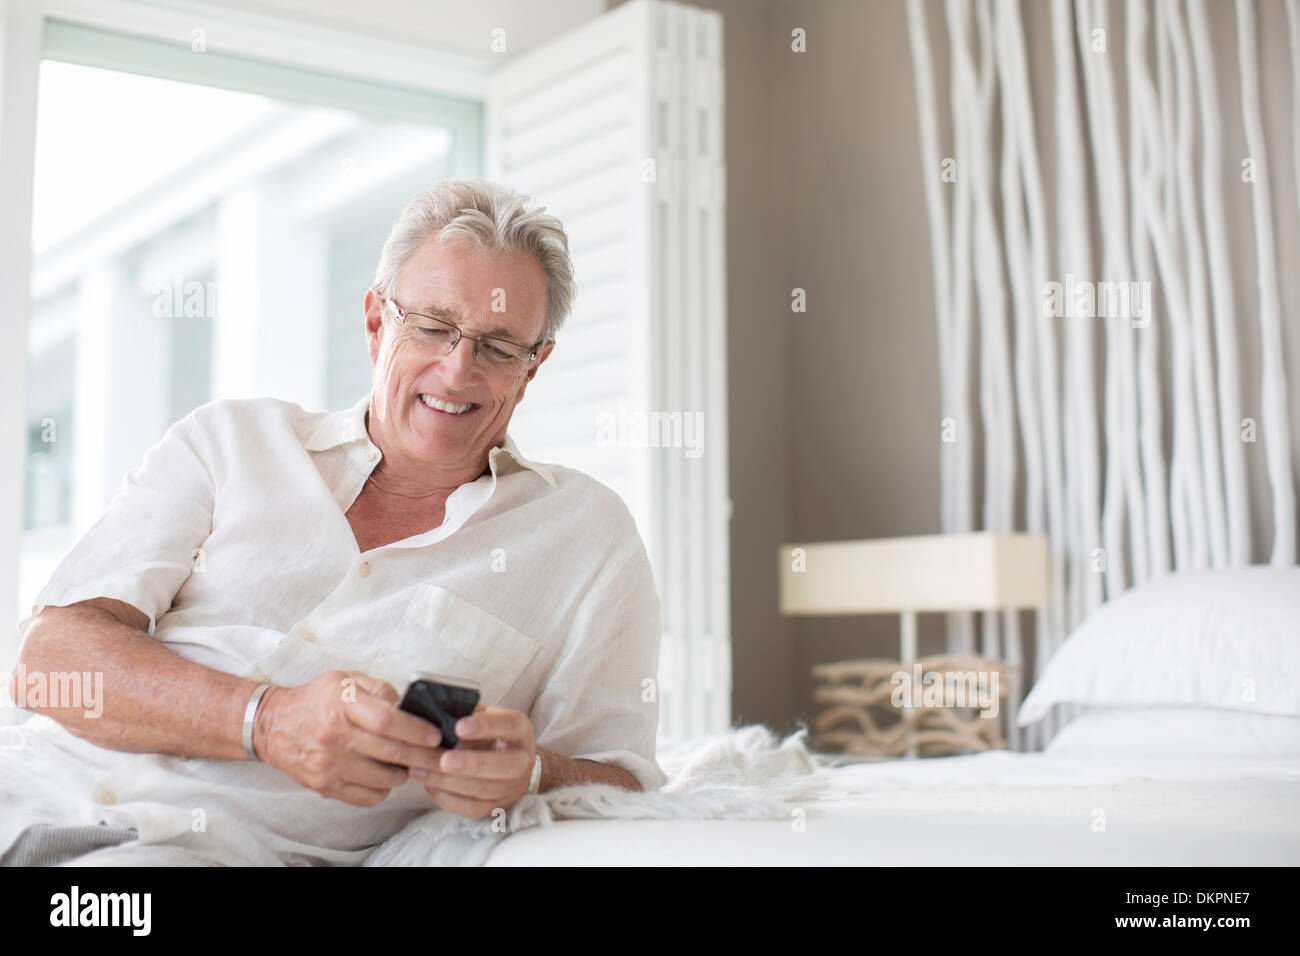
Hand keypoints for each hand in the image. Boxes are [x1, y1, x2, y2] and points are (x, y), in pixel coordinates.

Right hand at [254, 670, 445, 806]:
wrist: (273, 725)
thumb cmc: (316, 700)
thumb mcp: (345, 680)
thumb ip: (379, 689)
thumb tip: (410, 705)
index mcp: (342, 704)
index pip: (386, 720)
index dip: (415, 730)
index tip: (435, 736)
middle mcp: (334, 735)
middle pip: (389, 752)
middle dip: (422, 756)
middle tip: (440, 757)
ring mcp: (328, 764)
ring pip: (382, 778)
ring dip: (404, 773)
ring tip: (410, 764)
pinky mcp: (323, 785)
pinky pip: (366, 796)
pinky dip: (383, 790)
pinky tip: (386, 777)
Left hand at [409, 704, 536, 817]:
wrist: (512, 762)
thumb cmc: (491, 733)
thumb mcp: (486, 716)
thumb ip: (468, 714)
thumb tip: (437, 716)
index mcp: (521, 730)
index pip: (509, 725)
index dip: (485, 726)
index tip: (459, 727)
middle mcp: (523, 760)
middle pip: (503, 766)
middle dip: (471, 763)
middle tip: (444, 760)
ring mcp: (512, 787)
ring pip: (482, 789)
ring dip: (448, 781)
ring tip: (420, 770)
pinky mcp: (497, 806)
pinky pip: (472, 808)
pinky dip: (448, 799)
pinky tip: (429, 786)